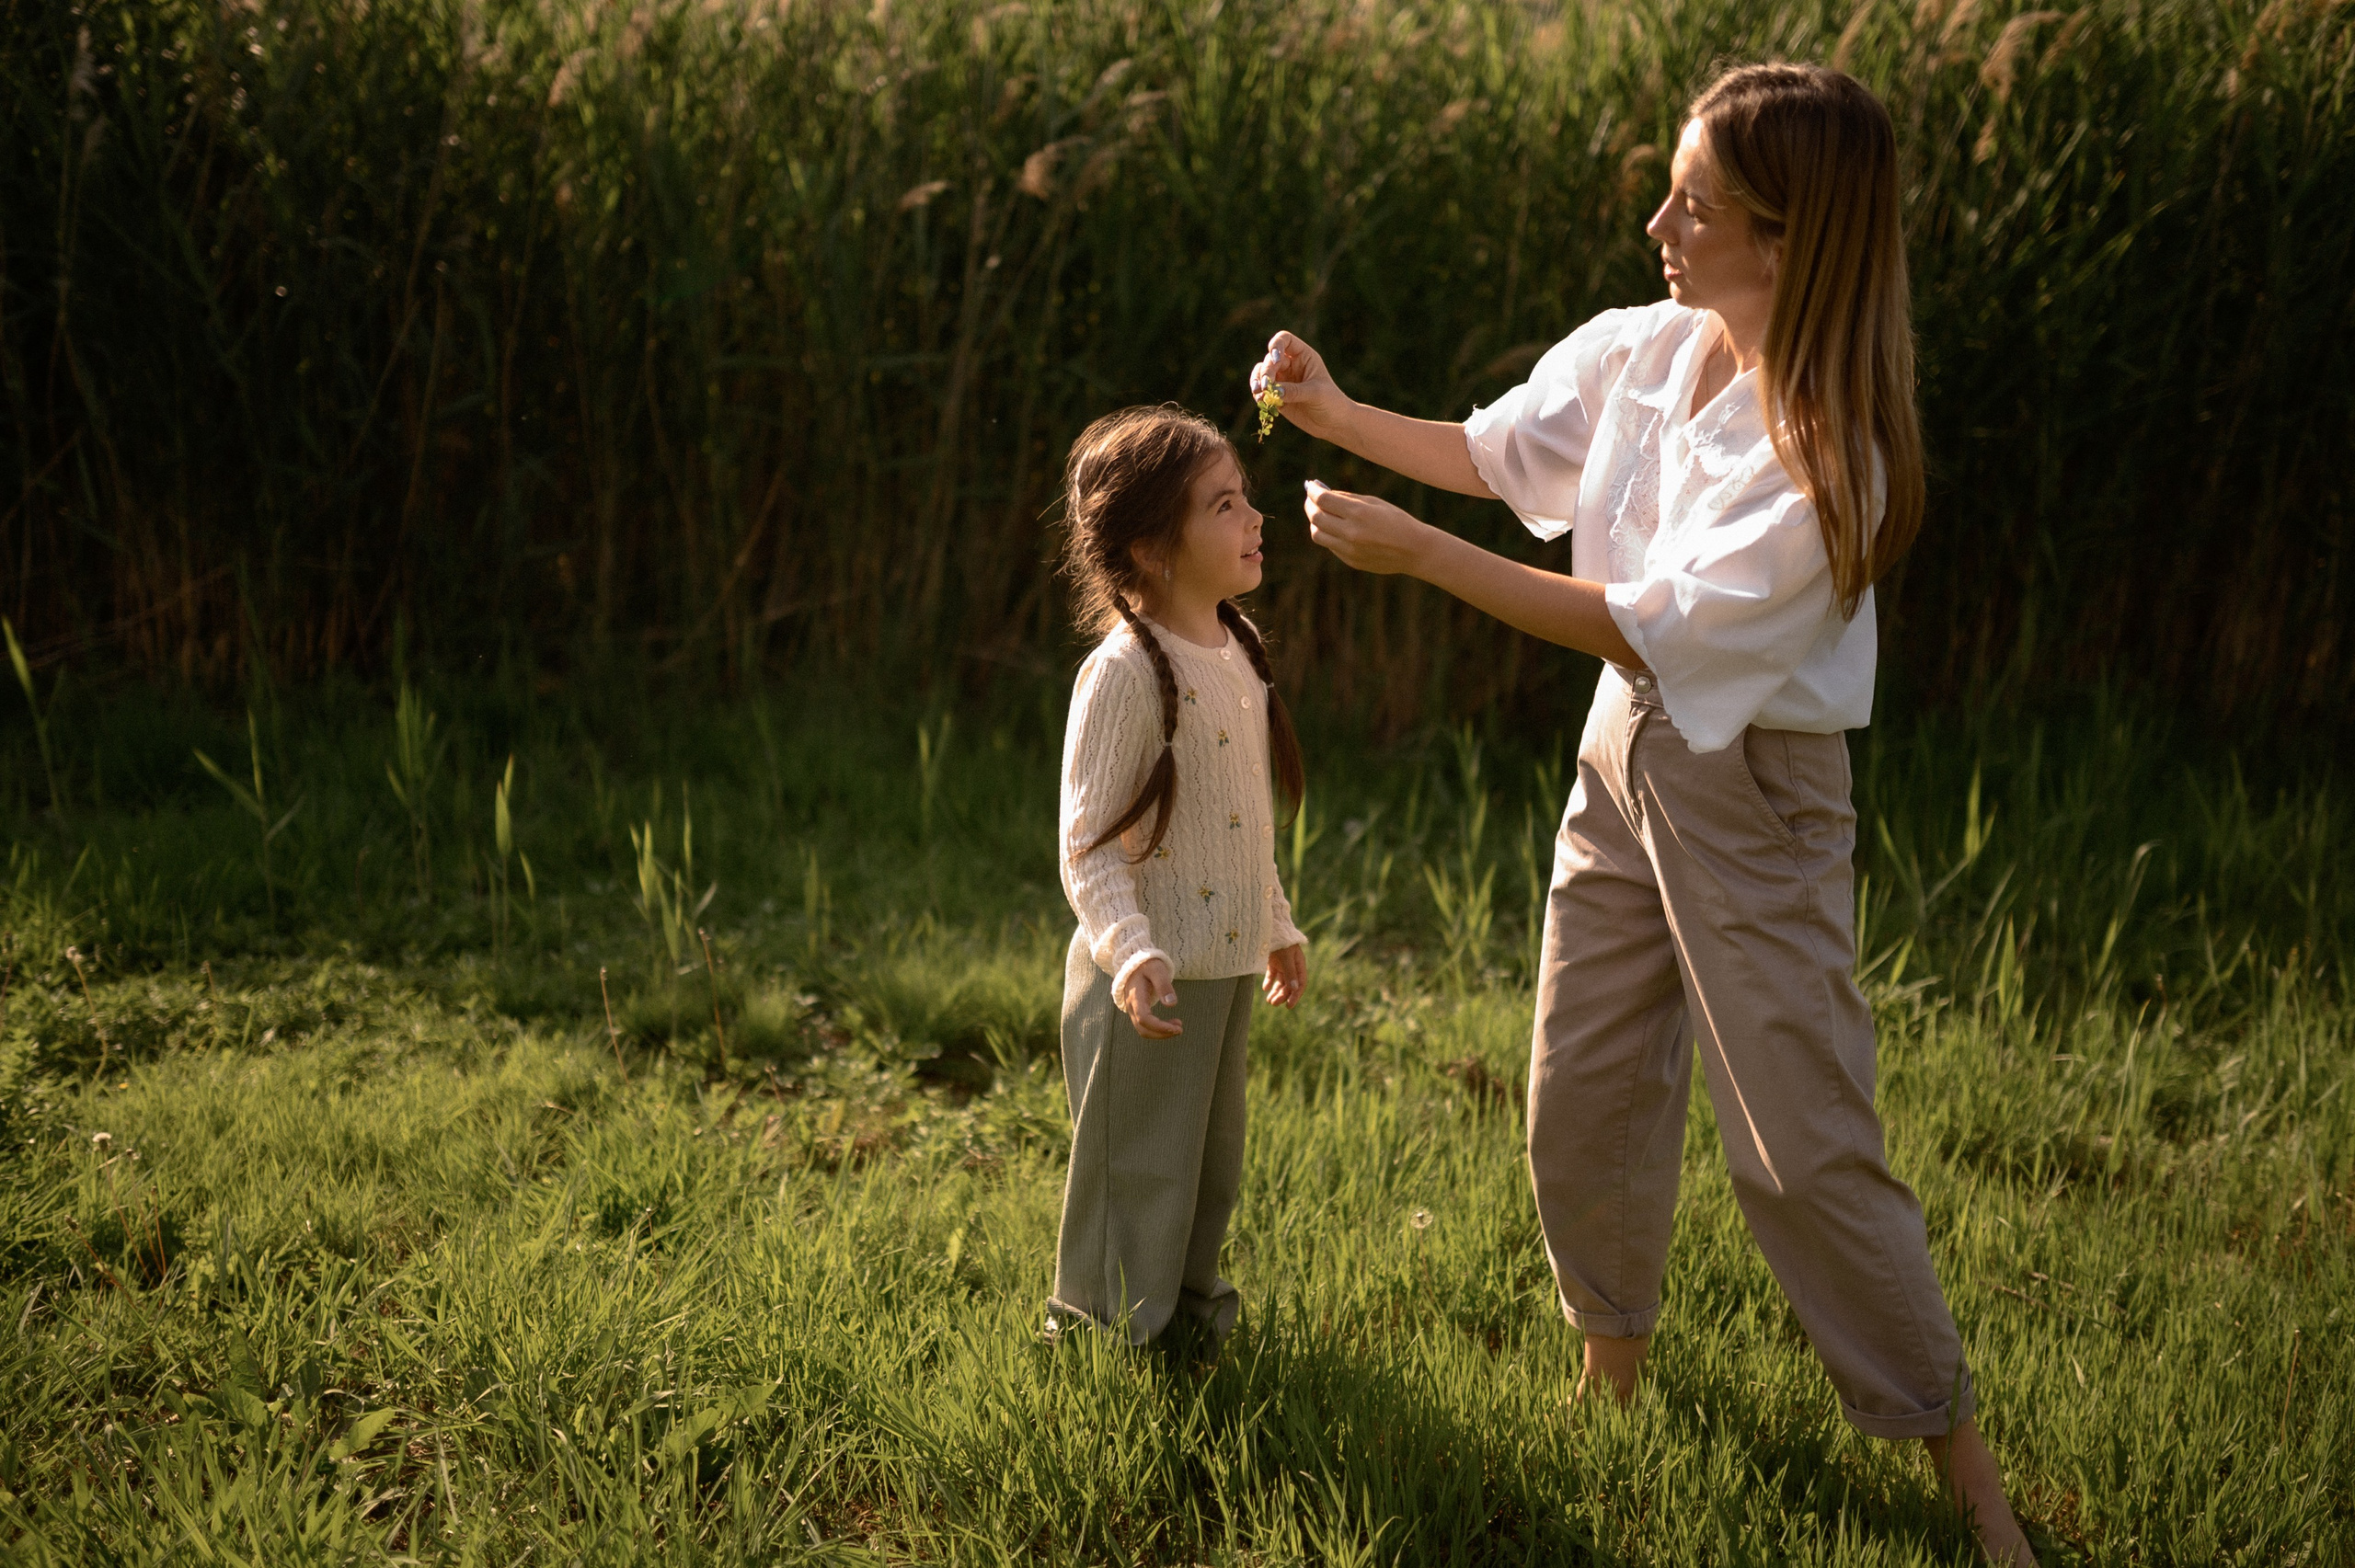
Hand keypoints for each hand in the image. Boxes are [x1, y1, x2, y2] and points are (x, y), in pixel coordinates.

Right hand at [1117, 957, 1182, 1038]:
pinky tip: (1170, 1024)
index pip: (1144, 1018)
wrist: (1134, 962)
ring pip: (1143, 1030)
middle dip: (1162, 1033)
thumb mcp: (1157, 970)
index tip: (1176, 1028)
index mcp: (1135, 996)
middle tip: (1180, 1030)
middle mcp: (1131, 1006)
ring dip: (1160, 1033)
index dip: (1160, 1027)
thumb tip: (1172, 1004)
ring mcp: (1133, 1010)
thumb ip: (1163, 985)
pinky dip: (1157, 1029)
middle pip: (1143, 1029)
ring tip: (1177, 1027)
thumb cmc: (1147, 965)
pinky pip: (1145, 1026)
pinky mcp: (1137, 1011)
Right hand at [1250, 331, 1350, 439]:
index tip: (1275, 358)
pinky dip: (1258, 394)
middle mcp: (1291, 365)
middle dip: (1266, 372)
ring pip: (1261, 373)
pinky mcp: (1277, 396)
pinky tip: (1261, 401)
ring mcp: (1283, 380)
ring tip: (1258, 392)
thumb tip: (1273, 391)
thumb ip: (1294, 391)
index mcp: (1304, 356)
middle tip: (1267, 386)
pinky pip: (1261, 390)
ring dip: (1257, 381)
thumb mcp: (1316, 393)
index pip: (1285, 340)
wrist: (1333, 423)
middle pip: (1270, 360)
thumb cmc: (1331, 402)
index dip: (1276, 345)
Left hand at [1262, 943, 1306, 1008]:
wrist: (1270, 926)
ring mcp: (1282, 963)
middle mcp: (1292, 965)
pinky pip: (1272, 974)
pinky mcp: (1273, 961)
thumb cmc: (1281, 940)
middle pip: (1289, 985)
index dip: (1295, 996)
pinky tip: (1264, 988)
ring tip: (1269, 1001)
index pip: (1300, 984)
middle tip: (1273, 1004)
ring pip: (1280, 981)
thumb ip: (1290, 972)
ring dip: (1276, 991)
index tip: (1288, 1006)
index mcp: (1299, 964)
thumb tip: (1295, 989)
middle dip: (1282, 995)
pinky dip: (1269, 981)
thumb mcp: (1286, 957)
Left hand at [1303, 482, 1438, 576]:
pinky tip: (1336, 528)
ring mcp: (1350, 549)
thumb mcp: (1374, 502)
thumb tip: (1322, 494)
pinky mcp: (1351, 561)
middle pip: (1316, 517)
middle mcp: (1351, 532)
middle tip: (1311, 500)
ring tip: (1320, 515)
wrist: (1414, 550)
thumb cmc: (1396, 520)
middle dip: (1310, 506)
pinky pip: (1330, 546)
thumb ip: (1348, 499)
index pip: (1323, 500)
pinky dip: (1328, 535)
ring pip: (1318, 535)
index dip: (1313, 491)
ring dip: (1315, 522)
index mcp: (1359, 513)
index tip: (1311, 486)